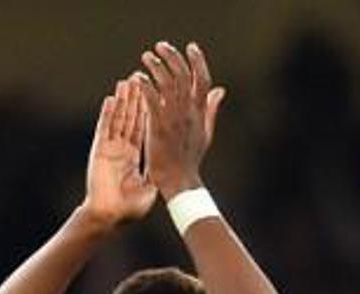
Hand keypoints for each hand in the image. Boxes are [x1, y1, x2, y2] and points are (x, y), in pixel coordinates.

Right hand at [82, 78, 156, 227]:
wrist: (109, 217)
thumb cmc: (128, 209)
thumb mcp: (148, 189)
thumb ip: (158, 173)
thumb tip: (172, 168)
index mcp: (134, 158)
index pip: (143, 129)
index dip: (147, 111)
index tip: (154, 94)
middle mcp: (122, 150)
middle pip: (130, 119)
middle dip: (135, 99)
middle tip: (141, 79)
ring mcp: (110, 149)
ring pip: (117, 120)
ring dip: (122, 101)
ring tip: (127, 82)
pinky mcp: (100, 151)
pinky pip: (105, 129)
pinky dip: (108, 114)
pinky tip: (111, 99)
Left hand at [136, 41, 225, 199]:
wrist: (180, 181)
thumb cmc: (191, 160)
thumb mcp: (205, 133)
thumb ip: (211, 109)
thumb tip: (221, 90)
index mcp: (199, 112)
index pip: (203, 79)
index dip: (198, 61)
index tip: (191, 47)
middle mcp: (188, 112)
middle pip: (184, 75)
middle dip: (173, 56)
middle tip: (161, 46)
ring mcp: (173, 118)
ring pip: (167, 83)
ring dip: (156, 66)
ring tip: (146, 57)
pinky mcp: (158, 127)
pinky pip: (152, 99)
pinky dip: (145, 85)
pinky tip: (138, 77)